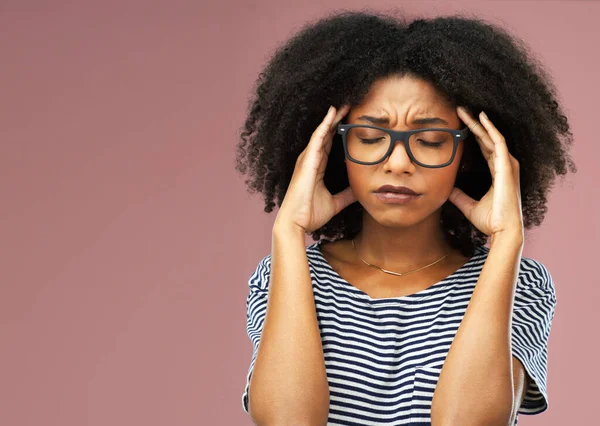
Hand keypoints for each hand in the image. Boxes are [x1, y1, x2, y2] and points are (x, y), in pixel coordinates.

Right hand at [275, 104, 356, 233]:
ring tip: (342, 104)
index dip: (337, 131)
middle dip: (335, 120)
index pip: (329, 144)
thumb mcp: (335, 203)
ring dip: (331, 118)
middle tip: (348, 105)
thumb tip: (359, 191)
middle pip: (325, 135)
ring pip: (321, 132)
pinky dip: (324, 125)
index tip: (349, 120)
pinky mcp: (307, 162)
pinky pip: (317, 139)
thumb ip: (346, 195)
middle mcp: (310, 161)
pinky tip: (332, 113)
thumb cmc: (310, 214)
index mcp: (316, 168)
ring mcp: (307, 160)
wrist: (296, 223)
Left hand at [449, 107, 523, 239]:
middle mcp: (503, 165)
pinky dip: (490, 128)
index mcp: (496, 172)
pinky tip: (481, 117)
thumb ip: (459, 196)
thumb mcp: (468, 205)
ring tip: (466, 110)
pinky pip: (498, 141)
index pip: (483, 147)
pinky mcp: (507, 166)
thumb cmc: (490, 221)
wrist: (501, 231)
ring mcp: (507, 165)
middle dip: (473, 124)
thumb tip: (447, 191)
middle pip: (487, 138)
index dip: (472, 135)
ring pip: (491, 136)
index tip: (459, 124)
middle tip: (460, 110)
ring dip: (479, 123)